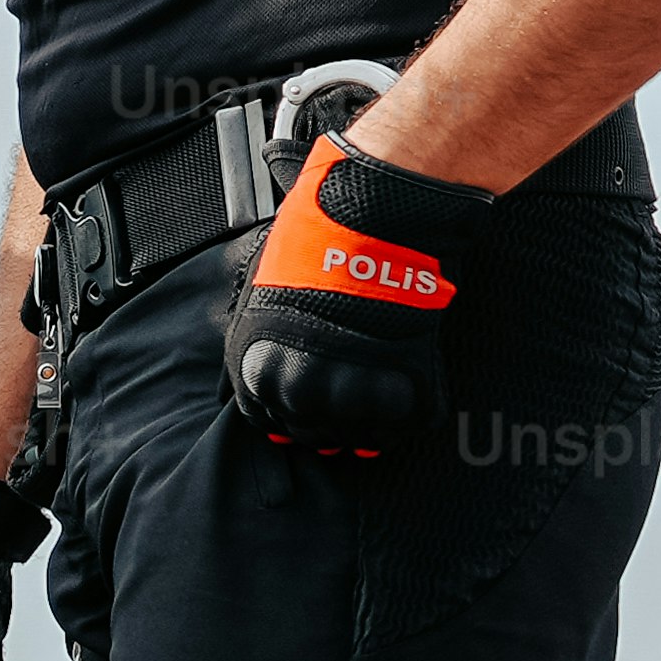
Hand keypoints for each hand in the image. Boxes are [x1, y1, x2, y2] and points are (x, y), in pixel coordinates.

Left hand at [223, 130, 488, 455]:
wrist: (372, 224)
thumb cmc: (315, 244)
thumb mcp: (261, 293)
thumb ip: (262, 343)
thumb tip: (266, 373)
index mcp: (256, 369)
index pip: (266, 419)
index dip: (288, 413)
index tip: (305, 405)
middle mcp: (297, 392)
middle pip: (311, 434)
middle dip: (327, 420)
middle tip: (346, 393)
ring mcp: (349, 397)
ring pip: (356, 436)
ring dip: (365, 419)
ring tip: (375, 389)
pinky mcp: (400, 395)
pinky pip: (400, 426)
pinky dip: (403, 412)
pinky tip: (402, 387)